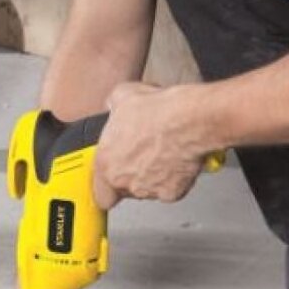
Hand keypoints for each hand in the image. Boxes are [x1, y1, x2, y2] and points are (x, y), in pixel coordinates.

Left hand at [92, 82, 208, 208]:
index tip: (114, 178)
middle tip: (143, 158)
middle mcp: (124, 181)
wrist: (188, 121)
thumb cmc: (157, 111)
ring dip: (153, 177)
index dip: (108, 185)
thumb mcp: (123, 96)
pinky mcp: (171, 193)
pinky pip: (170, 189)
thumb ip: (114, 108)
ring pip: (148, 190)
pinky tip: (177, 161)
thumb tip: (116, 106)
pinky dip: (175, 179)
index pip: (100, 192)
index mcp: (106, 162)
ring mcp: (148, 190)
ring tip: (163, 155)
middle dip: (133, 177)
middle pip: (125, 190)